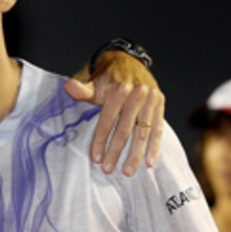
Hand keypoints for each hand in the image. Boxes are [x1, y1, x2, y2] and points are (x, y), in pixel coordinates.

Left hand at [64, 49, 163, 175]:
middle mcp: (138, 93)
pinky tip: (150, 163)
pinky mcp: (160, 103)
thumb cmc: (104, 75)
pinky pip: (158, 129)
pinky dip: (154, 147)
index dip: (100, 140)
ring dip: (136, 154)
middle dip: (116, 152)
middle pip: (126, 129)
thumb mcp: (91, 79)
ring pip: (144, 132)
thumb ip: (81, 88)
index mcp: (120, 88)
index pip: (108, 120)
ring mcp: (152, 99)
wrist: (127, 60)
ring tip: (127, 171)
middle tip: (108, 170)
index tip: (95, 158)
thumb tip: (69, 87)